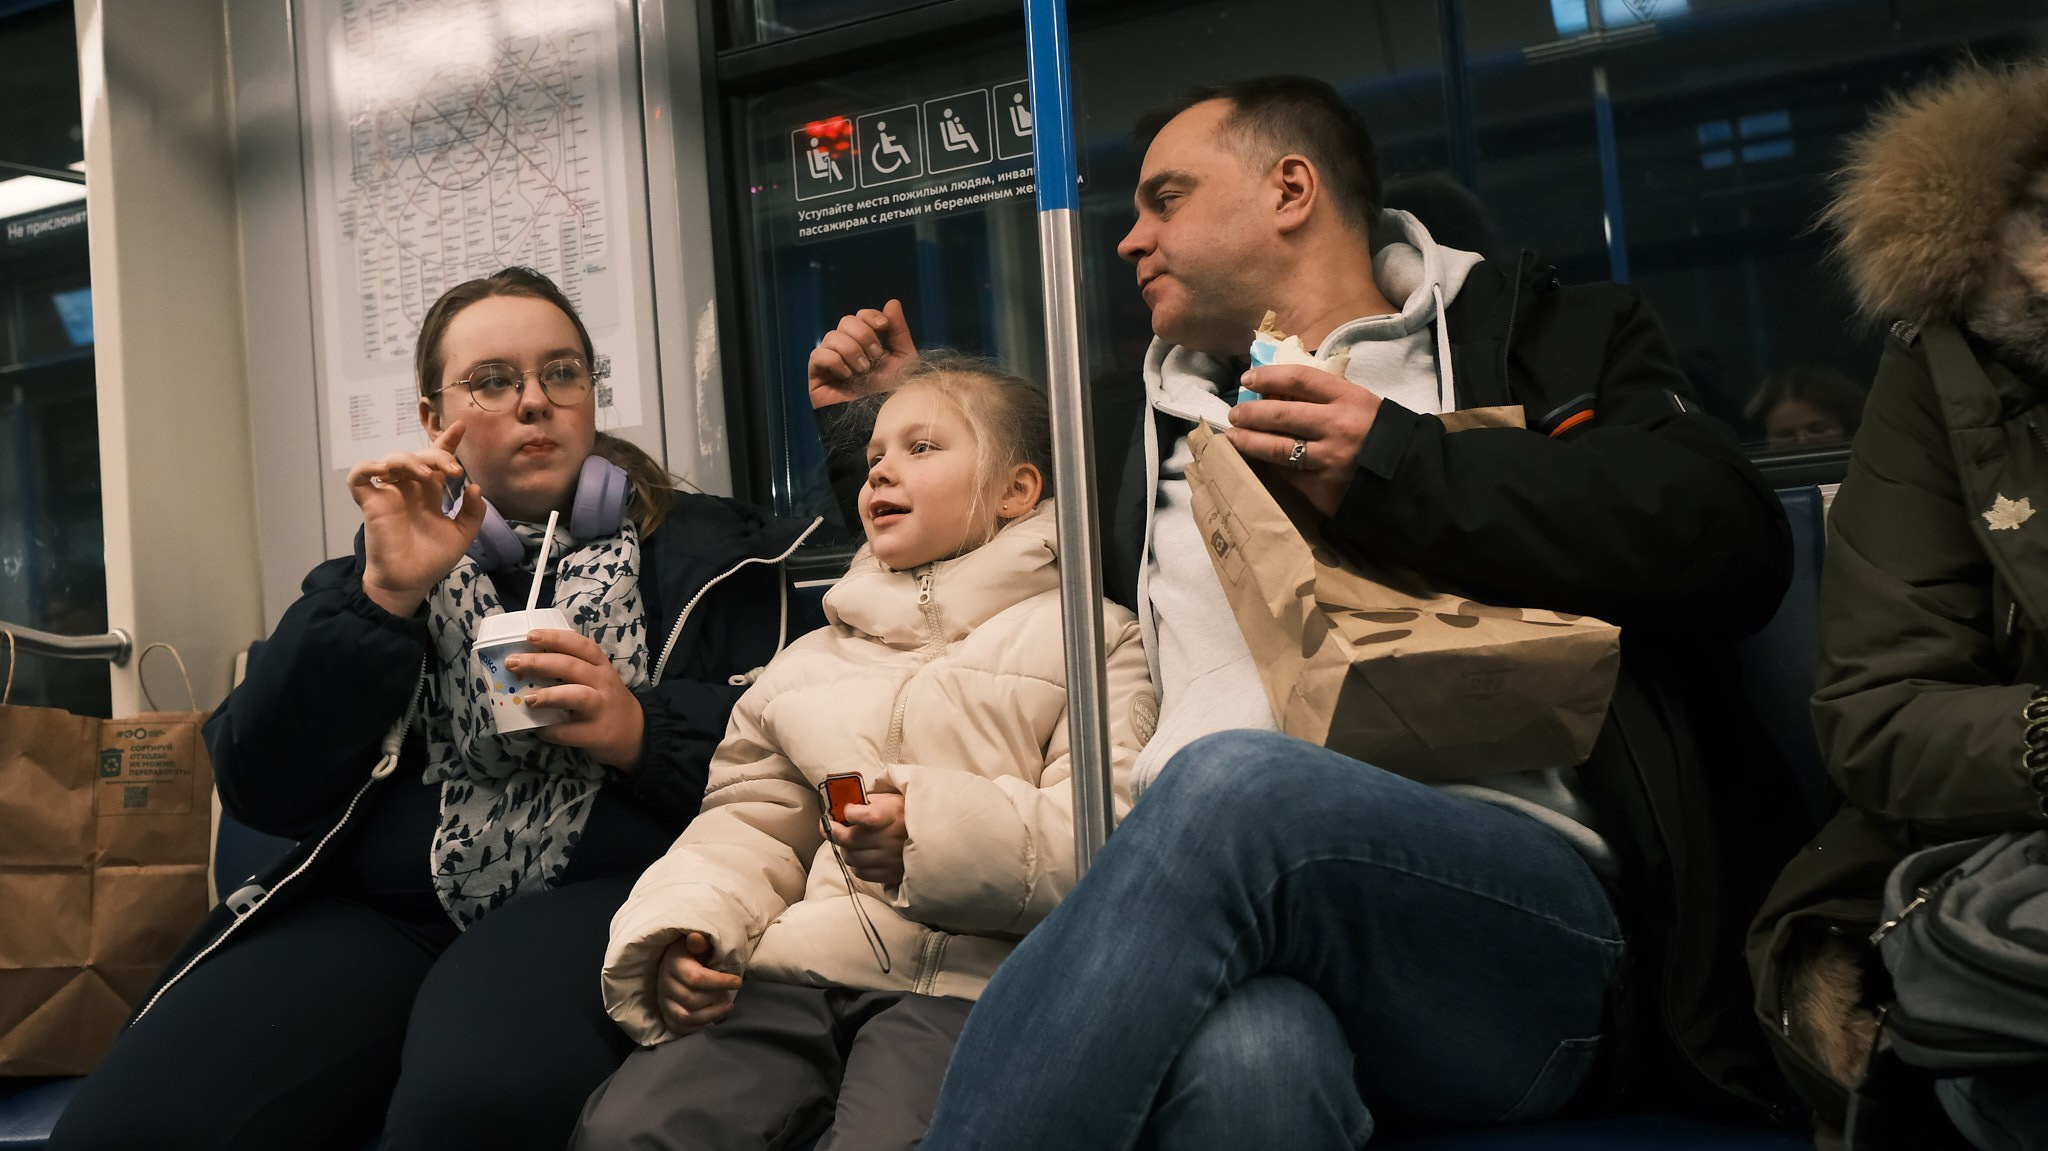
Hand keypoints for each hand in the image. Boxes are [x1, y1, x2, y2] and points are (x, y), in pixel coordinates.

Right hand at [346, 422, 486, 616]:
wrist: (409, 582)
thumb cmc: (431, 559)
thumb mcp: (462, 534)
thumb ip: (473, 511)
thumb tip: (474, 486)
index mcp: (430, 492)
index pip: (437, 459)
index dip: (447, 441)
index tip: (461, 426)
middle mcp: (409, 488)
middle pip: (419, 456)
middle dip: (438, 456)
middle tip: (453, 470)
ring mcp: (389, 493)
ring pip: (393, 459)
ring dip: (412, 461)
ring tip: (428, 474)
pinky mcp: (370, 503)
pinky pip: (359, 476)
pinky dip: (368, 467)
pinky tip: (384, 470)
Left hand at [506, 630, 644, 769]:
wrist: (636, 734)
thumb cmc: (606, 701)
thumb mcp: (597, 679)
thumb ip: (571, 670)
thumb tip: (526, 663)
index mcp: (600, 666)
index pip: (580, 645)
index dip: (555, 638)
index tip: (530, 635)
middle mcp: (603, 683)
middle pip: (571, 667)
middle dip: (539, 662)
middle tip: (513, 663)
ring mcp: (601, 709)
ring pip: (576, 696)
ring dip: (550, 695)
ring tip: (528, 699)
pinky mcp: (597, 734)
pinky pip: (570, 731)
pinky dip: (551, 730)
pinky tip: (539, 729)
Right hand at [656, 931, 741, 1036]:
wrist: (674, 965)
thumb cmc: (693, 953)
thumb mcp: (697, 944)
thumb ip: (700, 943)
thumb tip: (696, 937)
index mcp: (673, 964)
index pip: (696, 978)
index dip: (720, 982)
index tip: (738, 982)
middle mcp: (664, 985)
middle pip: (692, 1000)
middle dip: (716, 998)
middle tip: (731, 994)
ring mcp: (664, 1003)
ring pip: (687, 1017)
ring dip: (712, 1014)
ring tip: (728, 1005)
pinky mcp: (667, 1016)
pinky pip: (682, 1028)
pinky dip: (700, 1026)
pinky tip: (715, 1017)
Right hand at [807, 299, 917, 407]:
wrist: (880, 422)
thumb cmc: (893, 395)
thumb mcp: (903, 360)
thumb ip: (898, 332)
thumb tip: (892, 302)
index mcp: (866, 344)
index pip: (860, 316)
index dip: (871, 317)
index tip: (883, 327)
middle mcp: (847, 350)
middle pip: (846, 321)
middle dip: (863, 335)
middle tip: (875, 357)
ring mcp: (830, 362)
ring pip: (832, 336)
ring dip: (852, 350)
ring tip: (863, 371)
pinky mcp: (816, 377)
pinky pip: (818, 355)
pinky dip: (835, 361)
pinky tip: (847, 376)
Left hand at [829, 793, 906, 885]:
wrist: (932, 836)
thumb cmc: (905, 815)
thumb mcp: (890, 799)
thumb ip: (866, 801)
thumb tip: (840, 807)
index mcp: (894, 814)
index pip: (867, 816)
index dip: (850, 813)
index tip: (846, 809)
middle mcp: (893, 838)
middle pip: (851, 839)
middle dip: (835, 831)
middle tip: (831, 826)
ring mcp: (891, 858)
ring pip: (851, 857)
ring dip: (845, 848)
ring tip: (850, 841)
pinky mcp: (890, 874)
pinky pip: (860, 872)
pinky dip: (855, 863)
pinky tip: (860, 853)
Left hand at [1226, 364, 1383, 516]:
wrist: (1405, 477)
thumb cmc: (1376, 434)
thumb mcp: (1360, 404)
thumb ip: (1325, 396)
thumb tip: (1278, 391)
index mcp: (1348, 398)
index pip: (1299, 378)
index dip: (1268, 377)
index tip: (1247, 380)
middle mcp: (1337, 425)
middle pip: (1280, 413)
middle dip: (1250, 413)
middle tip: (1234, 414)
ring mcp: (1328, 458)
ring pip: (1276, 448)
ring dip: (1247, 441)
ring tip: (1233, 437)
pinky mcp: (1322, 486)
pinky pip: (1287, 473)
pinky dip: (1269, 465)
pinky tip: (1258, 459)